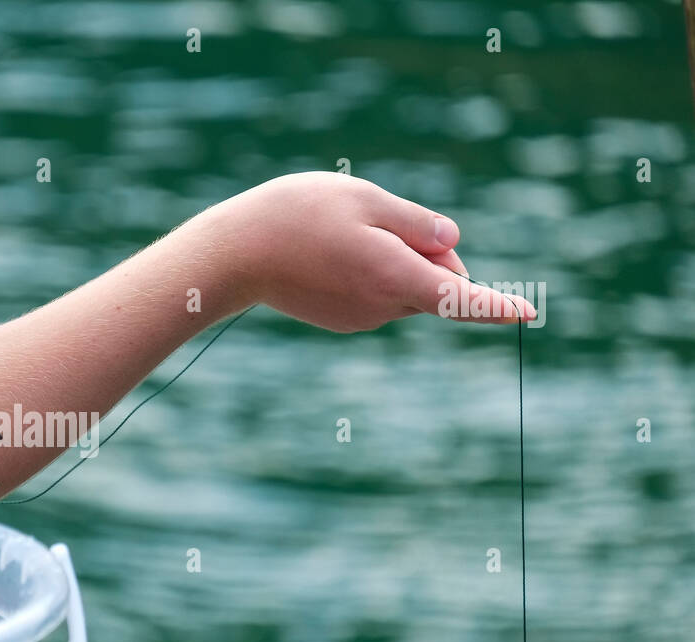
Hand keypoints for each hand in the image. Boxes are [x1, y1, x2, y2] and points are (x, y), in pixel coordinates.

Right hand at [201, 172, 536, 332]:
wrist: (235, 254)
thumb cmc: (298, 216)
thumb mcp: (366, 199)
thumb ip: (417, 222)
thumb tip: (452, 241)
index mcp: (395, 277)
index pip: (461, 297)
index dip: (497, 304)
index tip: (529, 314)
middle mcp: (383, 306)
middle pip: (436, 281)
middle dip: (431, 252)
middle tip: (384, 218)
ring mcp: (362, 317)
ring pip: (405, 285)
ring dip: (394, 258)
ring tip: (341, 234)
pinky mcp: (343, 319)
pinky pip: (377, 293)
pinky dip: (369, 271)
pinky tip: (328, 251)